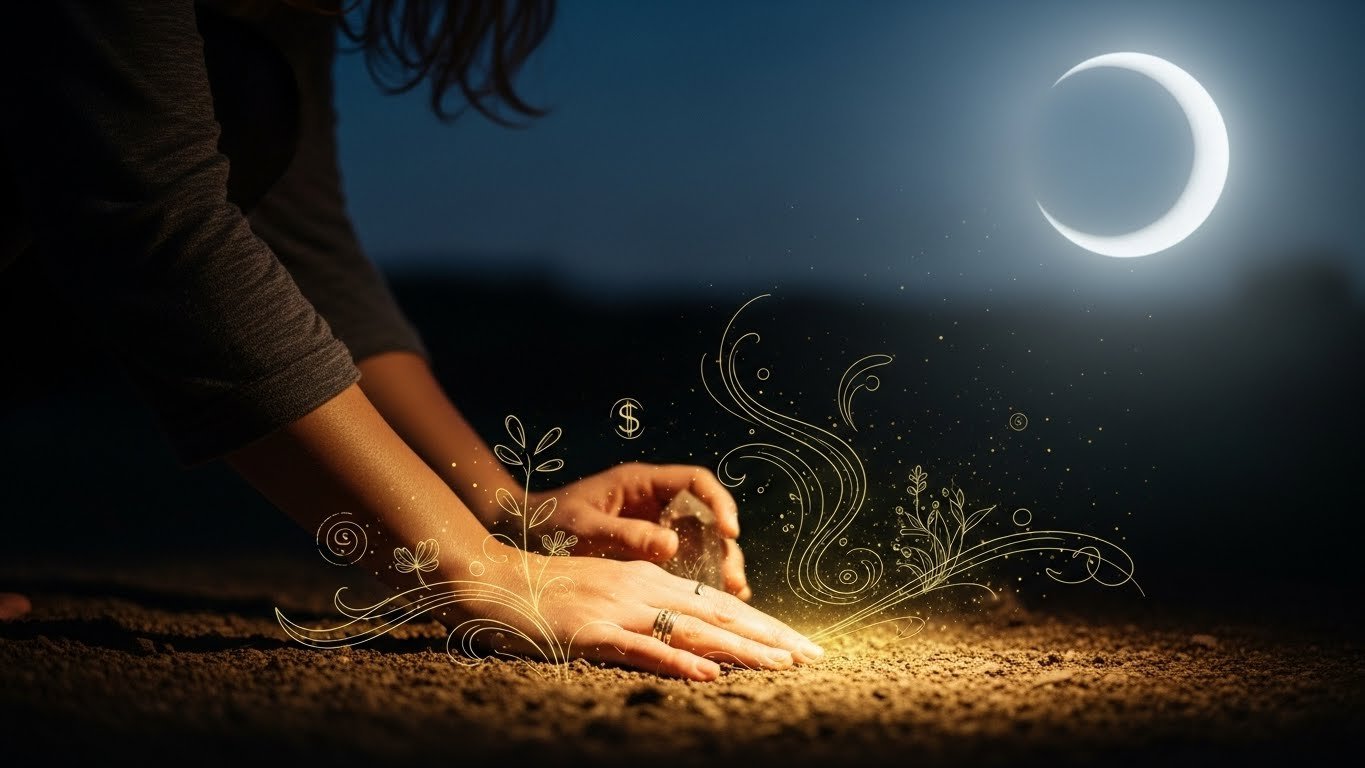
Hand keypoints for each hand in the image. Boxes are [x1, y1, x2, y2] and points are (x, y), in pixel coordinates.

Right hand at [442, 544, 820, 679]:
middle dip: (770, 636)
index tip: (801, 645)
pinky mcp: (590, 632)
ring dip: (742, 648)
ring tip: (783, 665)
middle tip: (814, 656)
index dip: (764, 623)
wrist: (489, 578)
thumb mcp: (605, 591)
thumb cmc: (546, 590)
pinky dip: (677, 662)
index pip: (719, 603)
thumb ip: (647, 609)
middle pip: (718, 613)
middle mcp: (640, 588)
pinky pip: (641, 649)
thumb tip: (692, 637)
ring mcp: (616, 609)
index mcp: (648, 578)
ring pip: (691, 630)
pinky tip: (708, 674)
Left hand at [525, 462, 751, 599]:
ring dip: (719, 570)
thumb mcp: (584, 527)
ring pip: (701, 545)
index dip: (719, 503)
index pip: (696, 482)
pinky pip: (684, 566)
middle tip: (735, 582)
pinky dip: (699, 584)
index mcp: (642, 483)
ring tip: (735, 599)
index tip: (729, 531)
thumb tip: (672, 545)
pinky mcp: (649, 556)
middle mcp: (655, 504)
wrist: (520, 537)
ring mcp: (654, 529)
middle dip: (725, 549)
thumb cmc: (548, 523)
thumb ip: (625, 534)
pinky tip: (713, 608)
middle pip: (706, 519)